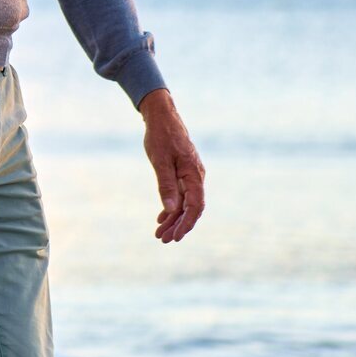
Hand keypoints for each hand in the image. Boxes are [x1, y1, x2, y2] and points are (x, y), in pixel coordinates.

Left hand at [139, 89, 205, 242]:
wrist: (162, 116)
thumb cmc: (161, 136)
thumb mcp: (160, 161)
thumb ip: (166, 185)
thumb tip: (172, 209)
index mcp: (194, 175)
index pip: (195, 206)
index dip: (186, 224)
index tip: (176, 237)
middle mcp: (196, 177)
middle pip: (191, 208)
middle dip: (178, 225)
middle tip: (163, 239)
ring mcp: (190, 175)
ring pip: (185, 203)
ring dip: (173, 219)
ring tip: (160, 233)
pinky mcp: (183, 172)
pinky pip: (181, 194)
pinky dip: (172, 207)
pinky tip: (162, 217)